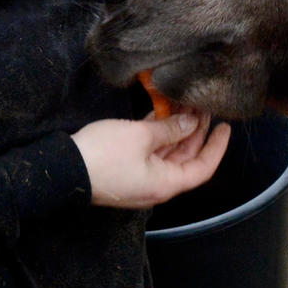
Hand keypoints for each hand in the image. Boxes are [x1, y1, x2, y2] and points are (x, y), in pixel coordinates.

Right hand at [72, 111, 230, 209]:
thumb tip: (191, 123)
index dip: (217, 147)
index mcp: (166, 183)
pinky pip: (149, 151)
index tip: (225, 126)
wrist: (61, 170)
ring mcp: (140, 177)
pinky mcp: (126, 168)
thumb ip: (170, 129)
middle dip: (196, 131)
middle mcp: (156, 184)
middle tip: (203, 105)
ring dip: (176, 129)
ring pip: (167, 152)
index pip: (203, 168)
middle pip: (186, 157)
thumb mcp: (140, 136)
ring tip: (184, 102)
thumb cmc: (104, 155)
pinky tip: (162, 110)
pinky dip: (158, 132)